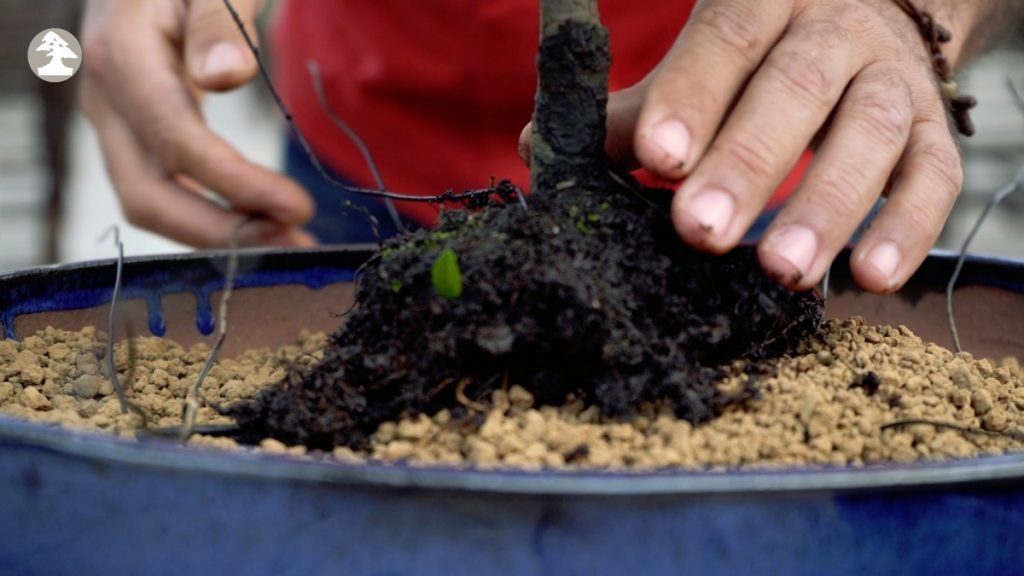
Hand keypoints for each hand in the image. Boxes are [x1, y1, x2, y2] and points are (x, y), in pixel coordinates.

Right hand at [80, 0, 314, 247]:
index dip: (237, 186)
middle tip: (293, 243)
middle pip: (147, 195)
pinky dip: (209, 212)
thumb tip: (224, 76)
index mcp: (124, 56)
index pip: (178, 145)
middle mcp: (105, 97)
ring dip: (218, 234)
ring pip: (150, 201)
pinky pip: (161, 187)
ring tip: (288, 240)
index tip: (297, 207)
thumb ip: (219, 23)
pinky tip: (259, 221)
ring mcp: (112, 118)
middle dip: (221, 233)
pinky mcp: (130, 130)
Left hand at [526, 0, 984, 292]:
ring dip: (827, 205)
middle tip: (701, 232)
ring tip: (780, 271)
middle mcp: (835, 30)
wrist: (869, 22)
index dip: (692, 96)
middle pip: (797, 88)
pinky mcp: (935, 132)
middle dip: (748, 163)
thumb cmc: (760, 55)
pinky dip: (908, 228)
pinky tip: (869, 279)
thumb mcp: (705, 61)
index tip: (656, 155)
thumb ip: (638, 106)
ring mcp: (892, 79)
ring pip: (871, 134)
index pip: (727, 39)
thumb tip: (546, 144)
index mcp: (765, 1)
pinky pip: (936, 177)